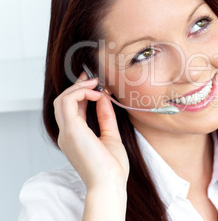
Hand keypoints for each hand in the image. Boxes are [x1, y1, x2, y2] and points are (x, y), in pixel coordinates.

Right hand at [53, 71, 129, 190]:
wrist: (110, 183)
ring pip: (62, 100)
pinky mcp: (71, 130)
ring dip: (78, 88)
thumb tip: (104, 97)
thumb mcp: (110, 136)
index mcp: (75, 137)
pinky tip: (96, 94)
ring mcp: (66, 132)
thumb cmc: (112, 166)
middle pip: (64, 102)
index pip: (72, 109)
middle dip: (77, 86)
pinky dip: (81, 93)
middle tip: (92, 77)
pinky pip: (68, 102)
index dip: (80, 93)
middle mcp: (67, 134)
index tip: (92, 82)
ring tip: (95, 84)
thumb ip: (106, 117)